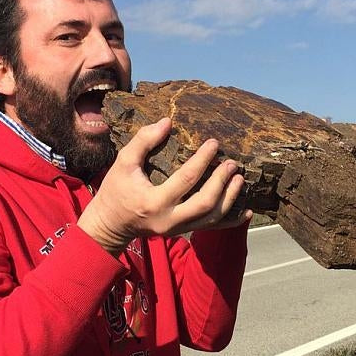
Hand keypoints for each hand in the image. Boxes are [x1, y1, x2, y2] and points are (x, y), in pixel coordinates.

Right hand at [77, 117, 250, 254]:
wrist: (110, 224)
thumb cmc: (115, 190)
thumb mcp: (123, 163)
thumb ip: (143, 141)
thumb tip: (167, 122)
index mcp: (154, 201)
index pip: (186, 179)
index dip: (202, 160)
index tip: (214, 143)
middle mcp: (169, 219)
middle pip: (205, 203)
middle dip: (222, 183)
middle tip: (232, 164)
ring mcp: (177, 229)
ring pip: (211, 218)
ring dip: (229, 198)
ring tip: (239, 179)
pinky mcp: (181, 232)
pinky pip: (211, 229)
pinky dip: (230, 222)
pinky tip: (246, 212)